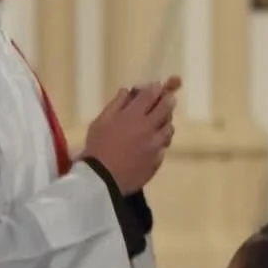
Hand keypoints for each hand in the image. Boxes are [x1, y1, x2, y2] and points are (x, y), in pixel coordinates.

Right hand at [81, 76, 180, 194]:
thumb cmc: (97, 147)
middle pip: (167, 107)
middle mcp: (149, 127)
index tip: (155, 88)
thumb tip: (127, 91)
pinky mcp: (157, 160)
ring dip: (165, 122)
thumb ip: (116, 104)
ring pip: (169, 128)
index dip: (155, 88)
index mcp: (134, 115)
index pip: (152, 93)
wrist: (102, 179)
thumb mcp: (100, 121)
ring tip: (157, 124)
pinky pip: (164, 146)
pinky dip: (160, 141)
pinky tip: (151, 144)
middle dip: (167, 100)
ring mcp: (155, 144)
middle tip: (164, 100)